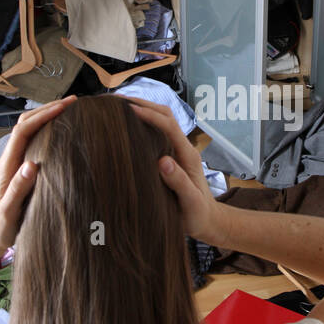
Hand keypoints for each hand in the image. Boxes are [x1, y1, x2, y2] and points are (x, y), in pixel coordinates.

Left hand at [0, 97, 76, 270]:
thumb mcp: (8, 212)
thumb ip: (18, 189)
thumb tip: (32, 164)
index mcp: (8, 165)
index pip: (25, 130)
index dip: (44, 115)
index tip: (66, 106)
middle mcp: (10, 160)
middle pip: (27, 124)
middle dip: (48, 109)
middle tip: (73, 103)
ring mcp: (15, 165)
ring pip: (30, 132)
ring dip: (47, 118)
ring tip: (69, 113)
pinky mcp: (20, 172)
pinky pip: (34, 144)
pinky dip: (47, 133)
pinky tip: (61, 136)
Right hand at [126, 99, 224, 243]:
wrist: (208, 222)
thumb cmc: (199, 214)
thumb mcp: (190, 201)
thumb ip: (179, 182)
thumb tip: (163, 162)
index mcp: (187, 155)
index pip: (168, 126)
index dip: (149, 115)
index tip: (128, 110)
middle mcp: (182, 148)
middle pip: (164, 116)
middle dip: (142, 104)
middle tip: (115, 101)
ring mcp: (176, 151)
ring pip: (160, 122)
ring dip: (142, 110)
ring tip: (117, 107)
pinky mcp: (169, 158)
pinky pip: (156, 134)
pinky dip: (141, 124)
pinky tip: (125, 127)